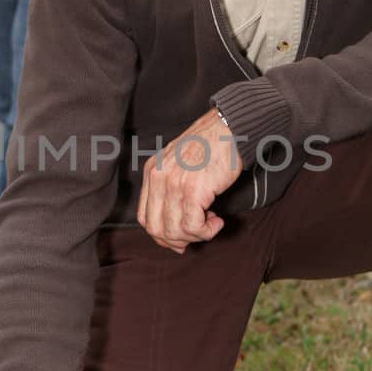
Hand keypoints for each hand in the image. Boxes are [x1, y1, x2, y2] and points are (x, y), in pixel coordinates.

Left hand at [136, 106, 241, 253]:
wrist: (227, 129)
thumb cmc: (209, 146)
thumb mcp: (178, 164)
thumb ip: (171, 191)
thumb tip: (176, 228)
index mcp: (152, 172)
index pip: (145, 218)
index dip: (162, 235)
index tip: (180, 238)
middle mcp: (158, 178)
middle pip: (156, 229)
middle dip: (177, 241)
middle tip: (197, 235)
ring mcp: (174, 184)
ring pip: (174, 231)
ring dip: (196, 236)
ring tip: (212, 222)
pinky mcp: (193, 190)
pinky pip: (193, 226)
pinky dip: (207, 231)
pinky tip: (218, 221)